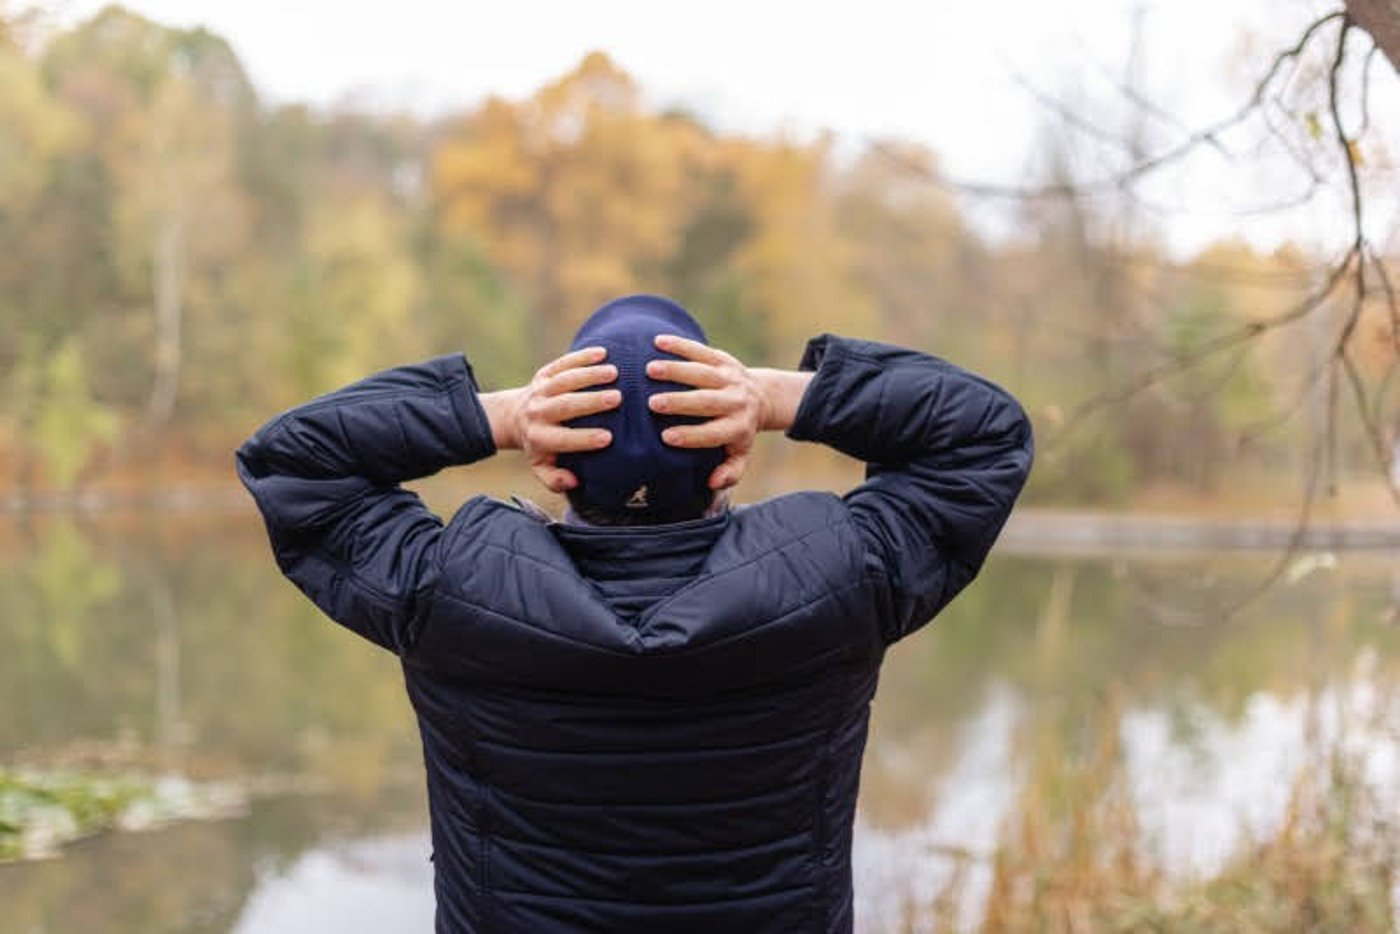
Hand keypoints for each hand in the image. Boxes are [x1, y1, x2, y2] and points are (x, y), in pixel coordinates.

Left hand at [487, 347, 619, 492]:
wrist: (515, 417)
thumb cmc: (539, 446)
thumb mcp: (541, 467)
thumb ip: (555, 479)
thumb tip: (573, 481)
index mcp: (540, 438)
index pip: (563, 439)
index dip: (584, 439)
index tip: (608, 437)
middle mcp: (538, 412)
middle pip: (564, 405)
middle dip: (591, 402)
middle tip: (617, 398)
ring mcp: (540, 390)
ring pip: (564, 380)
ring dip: (589, 374)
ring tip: (614, 372)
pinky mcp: (544, 373)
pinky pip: (562, 362)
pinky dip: (582, 356)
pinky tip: (603, 352)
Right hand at [646, 334, 766, 490]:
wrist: (762, 397)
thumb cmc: (740, 432)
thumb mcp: (740, 455)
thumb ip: (729, 472)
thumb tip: (712, 482)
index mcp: (738, 427)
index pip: (714, 433)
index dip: (692, 435)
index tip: (666, 437)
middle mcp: (735, 401)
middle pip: (707, 401)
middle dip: (680, 402)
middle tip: (652, 404)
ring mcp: (729, 378)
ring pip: (702, 372)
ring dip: (675, 370)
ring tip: (649, 370)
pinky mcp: (723, 359)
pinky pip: (701, 350)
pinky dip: (680, 345)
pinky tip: (657, 342)